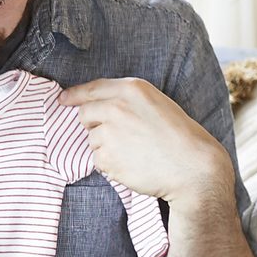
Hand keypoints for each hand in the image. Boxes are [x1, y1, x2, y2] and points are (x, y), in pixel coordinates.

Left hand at [57, 78, 231, 205]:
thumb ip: (127, 100)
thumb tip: (100, 106)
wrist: (192, 168)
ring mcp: (108, 132)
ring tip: (134, 152)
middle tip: (120, 136)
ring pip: (92, 140)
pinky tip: (131, 164)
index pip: (92, 89)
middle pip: (85, 114)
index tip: (63, 99)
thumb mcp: (156, 104)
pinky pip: (97, 160)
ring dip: (106, 147)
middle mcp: (115, 107)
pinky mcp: (106, 157)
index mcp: (131, 89)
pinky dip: (110, 164)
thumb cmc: (180, 137)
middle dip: (94, 124)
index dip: (74, 95)